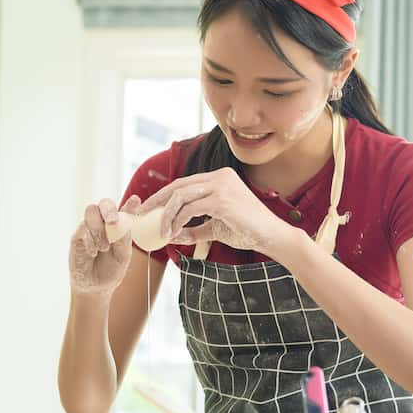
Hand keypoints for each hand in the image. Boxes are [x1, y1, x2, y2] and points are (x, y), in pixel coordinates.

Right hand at [68, 195, 140, 295]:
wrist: (95, 287)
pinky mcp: (77, 237)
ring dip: (99, 229)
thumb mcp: (123, 256)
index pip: (124, 210)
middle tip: (112, 222)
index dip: (130, 204)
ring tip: (104, 248)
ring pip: (91, 212)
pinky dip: (90, 240)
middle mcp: (104, 224)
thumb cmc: (111, 270)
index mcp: (119, 226)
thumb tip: (122, 222)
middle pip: (104, 203)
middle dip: (109, 210)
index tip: (135, 201)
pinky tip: (93, 252)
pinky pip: (82, 228)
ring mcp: (89, 228)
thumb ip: (124, 238)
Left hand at [138, 167, 288, 253]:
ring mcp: (221, 186)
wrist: (271, 236)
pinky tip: (174, 232)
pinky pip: (190, 209)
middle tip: (142, 214)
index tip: (148, 207)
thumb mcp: (215, 228)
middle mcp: (219, 176)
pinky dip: (178, 221)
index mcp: (219, 178)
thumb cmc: (246, 231)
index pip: (184, 183)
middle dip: (157, 200)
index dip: (163, 195)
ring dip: (167, 215)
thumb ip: (194, 229)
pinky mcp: (222, 199)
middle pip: (178, 186)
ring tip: (162, 231)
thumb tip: (172, 235)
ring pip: (181, 196)